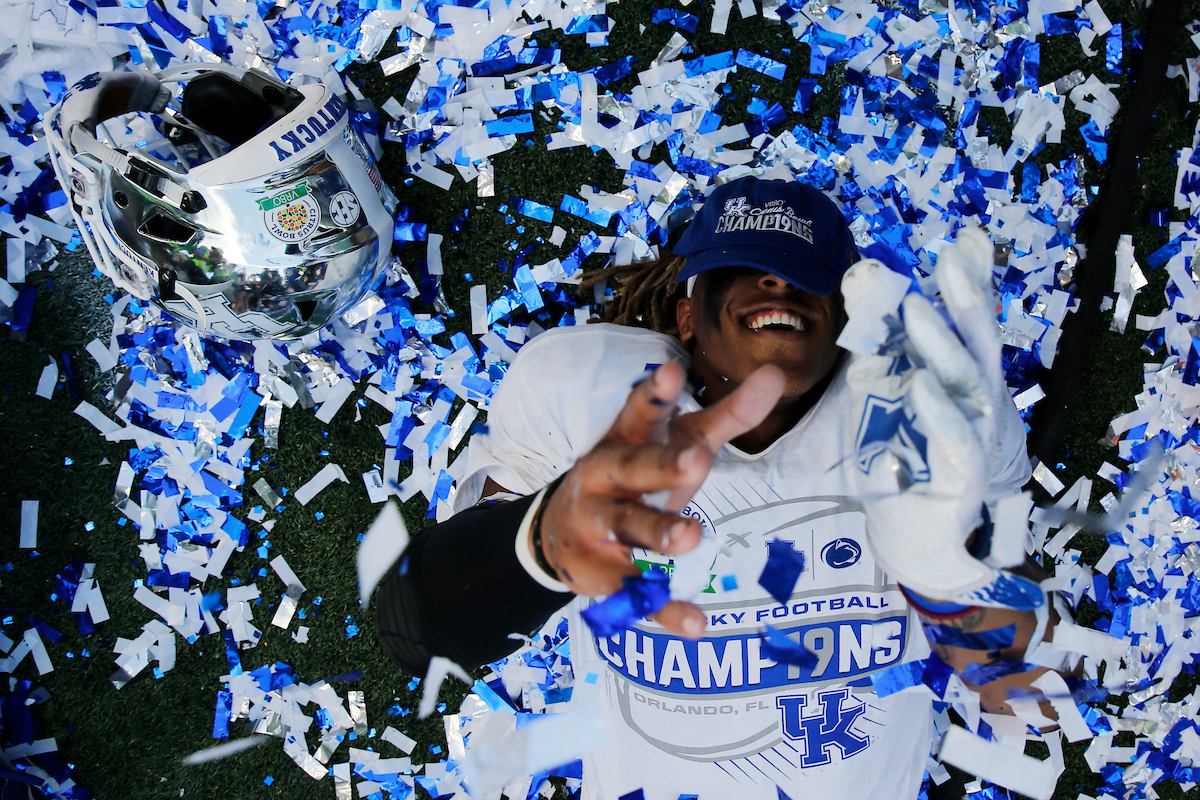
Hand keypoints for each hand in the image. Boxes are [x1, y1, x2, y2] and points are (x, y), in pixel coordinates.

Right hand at [538, 360, 784, 637]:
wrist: (558, 533)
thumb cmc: (634, 474)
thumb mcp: (676, 442)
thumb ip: (727, 415)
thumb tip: (776, 375)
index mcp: (624, 439)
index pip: (640, 412)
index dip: (655, 394)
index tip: (673, 371)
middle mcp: (604, 478)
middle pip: (633, 470)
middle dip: (662, 466)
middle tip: (697, 461)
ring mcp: (599, 527)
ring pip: (629, 529)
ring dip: (659, 533)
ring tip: (693, 535)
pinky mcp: (604, 576)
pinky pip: (637, 594)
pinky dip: (665, 610)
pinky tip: (695, 623)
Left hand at [845, 229, 1040, 607]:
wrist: (917, 539)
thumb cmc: (905, 459)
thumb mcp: (885, 393)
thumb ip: (879, 344)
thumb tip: (866, 283)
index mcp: (962, 379)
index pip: (969, 323)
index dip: (970, 283)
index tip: (965, 241)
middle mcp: (978, 403)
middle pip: (978, 343)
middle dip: (967, 299)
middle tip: (951, 258)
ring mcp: (975, 439)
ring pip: (966, 386)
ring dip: (941, 347)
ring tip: (917, 311)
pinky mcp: (960, 479)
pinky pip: (952, 441)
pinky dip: (938, 413)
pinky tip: (918, 387)